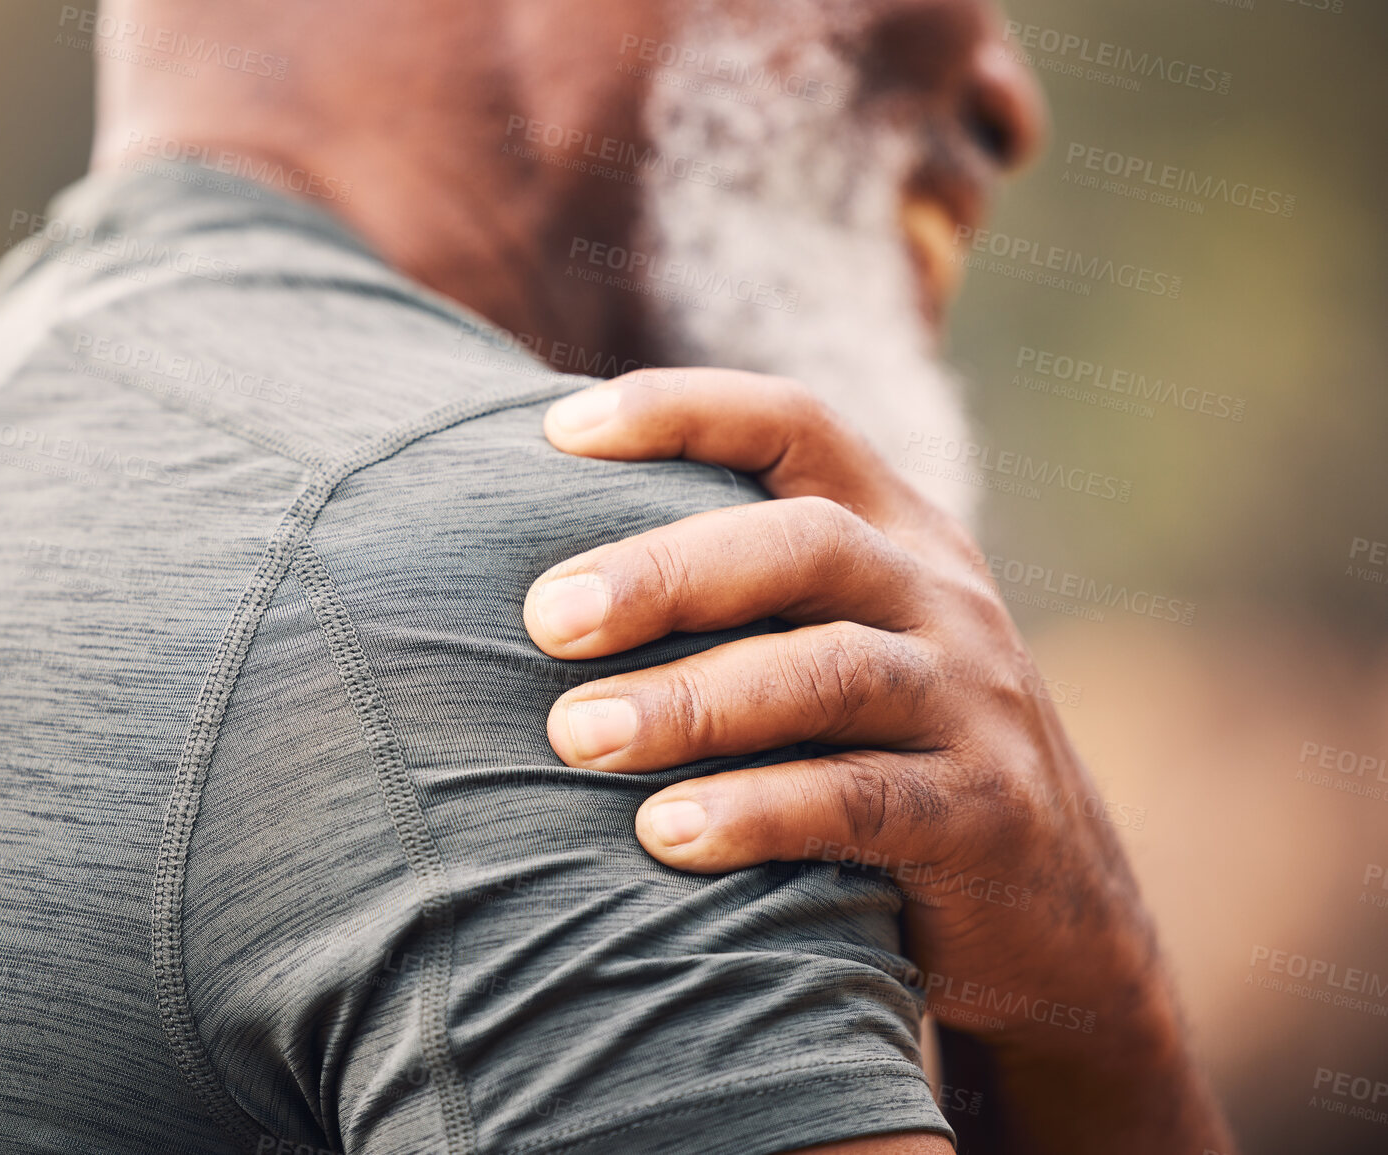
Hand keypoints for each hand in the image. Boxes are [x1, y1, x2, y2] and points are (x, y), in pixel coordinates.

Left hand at [523, 368, 1232, 1154]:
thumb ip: (740, 598)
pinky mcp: (986, 816)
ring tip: (576, 737)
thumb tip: (540, 579)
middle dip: (665, 573)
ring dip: (692, 702)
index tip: (558, 431)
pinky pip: (863, 802)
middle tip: (543, 619)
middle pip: (804, 543)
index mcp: (895, 535)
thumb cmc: (886, 757)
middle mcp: (941, 599)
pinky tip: (665, 835)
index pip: (794, 425)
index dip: (681, 410)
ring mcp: (973, 704)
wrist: (1060, 911)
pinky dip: (759, 811)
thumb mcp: (838, 647)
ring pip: (830, 673)